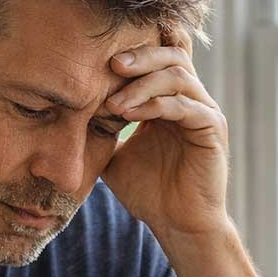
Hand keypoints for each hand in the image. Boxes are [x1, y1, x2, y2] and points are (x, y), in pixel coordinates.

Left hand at [101, 25, 230, 237]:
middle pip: (172, 53)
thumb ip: (101, 128)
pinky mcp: (212, 128)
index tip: (98, 61)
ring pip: (178, 75)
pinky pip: (185, 105)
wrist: (177, 225)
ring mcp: (204, 111)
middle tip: (110, 64)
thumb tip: (65, 110)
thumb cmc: (149, 192)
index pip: (158, 57)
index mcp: (170, 98)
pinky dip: (155, 104)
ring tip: (114, 102)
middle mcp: (191, 98)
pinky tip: (129, 114)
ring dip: (142, 83)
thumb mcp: (114, 153)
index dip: (133, 51)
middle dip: (140, 56)